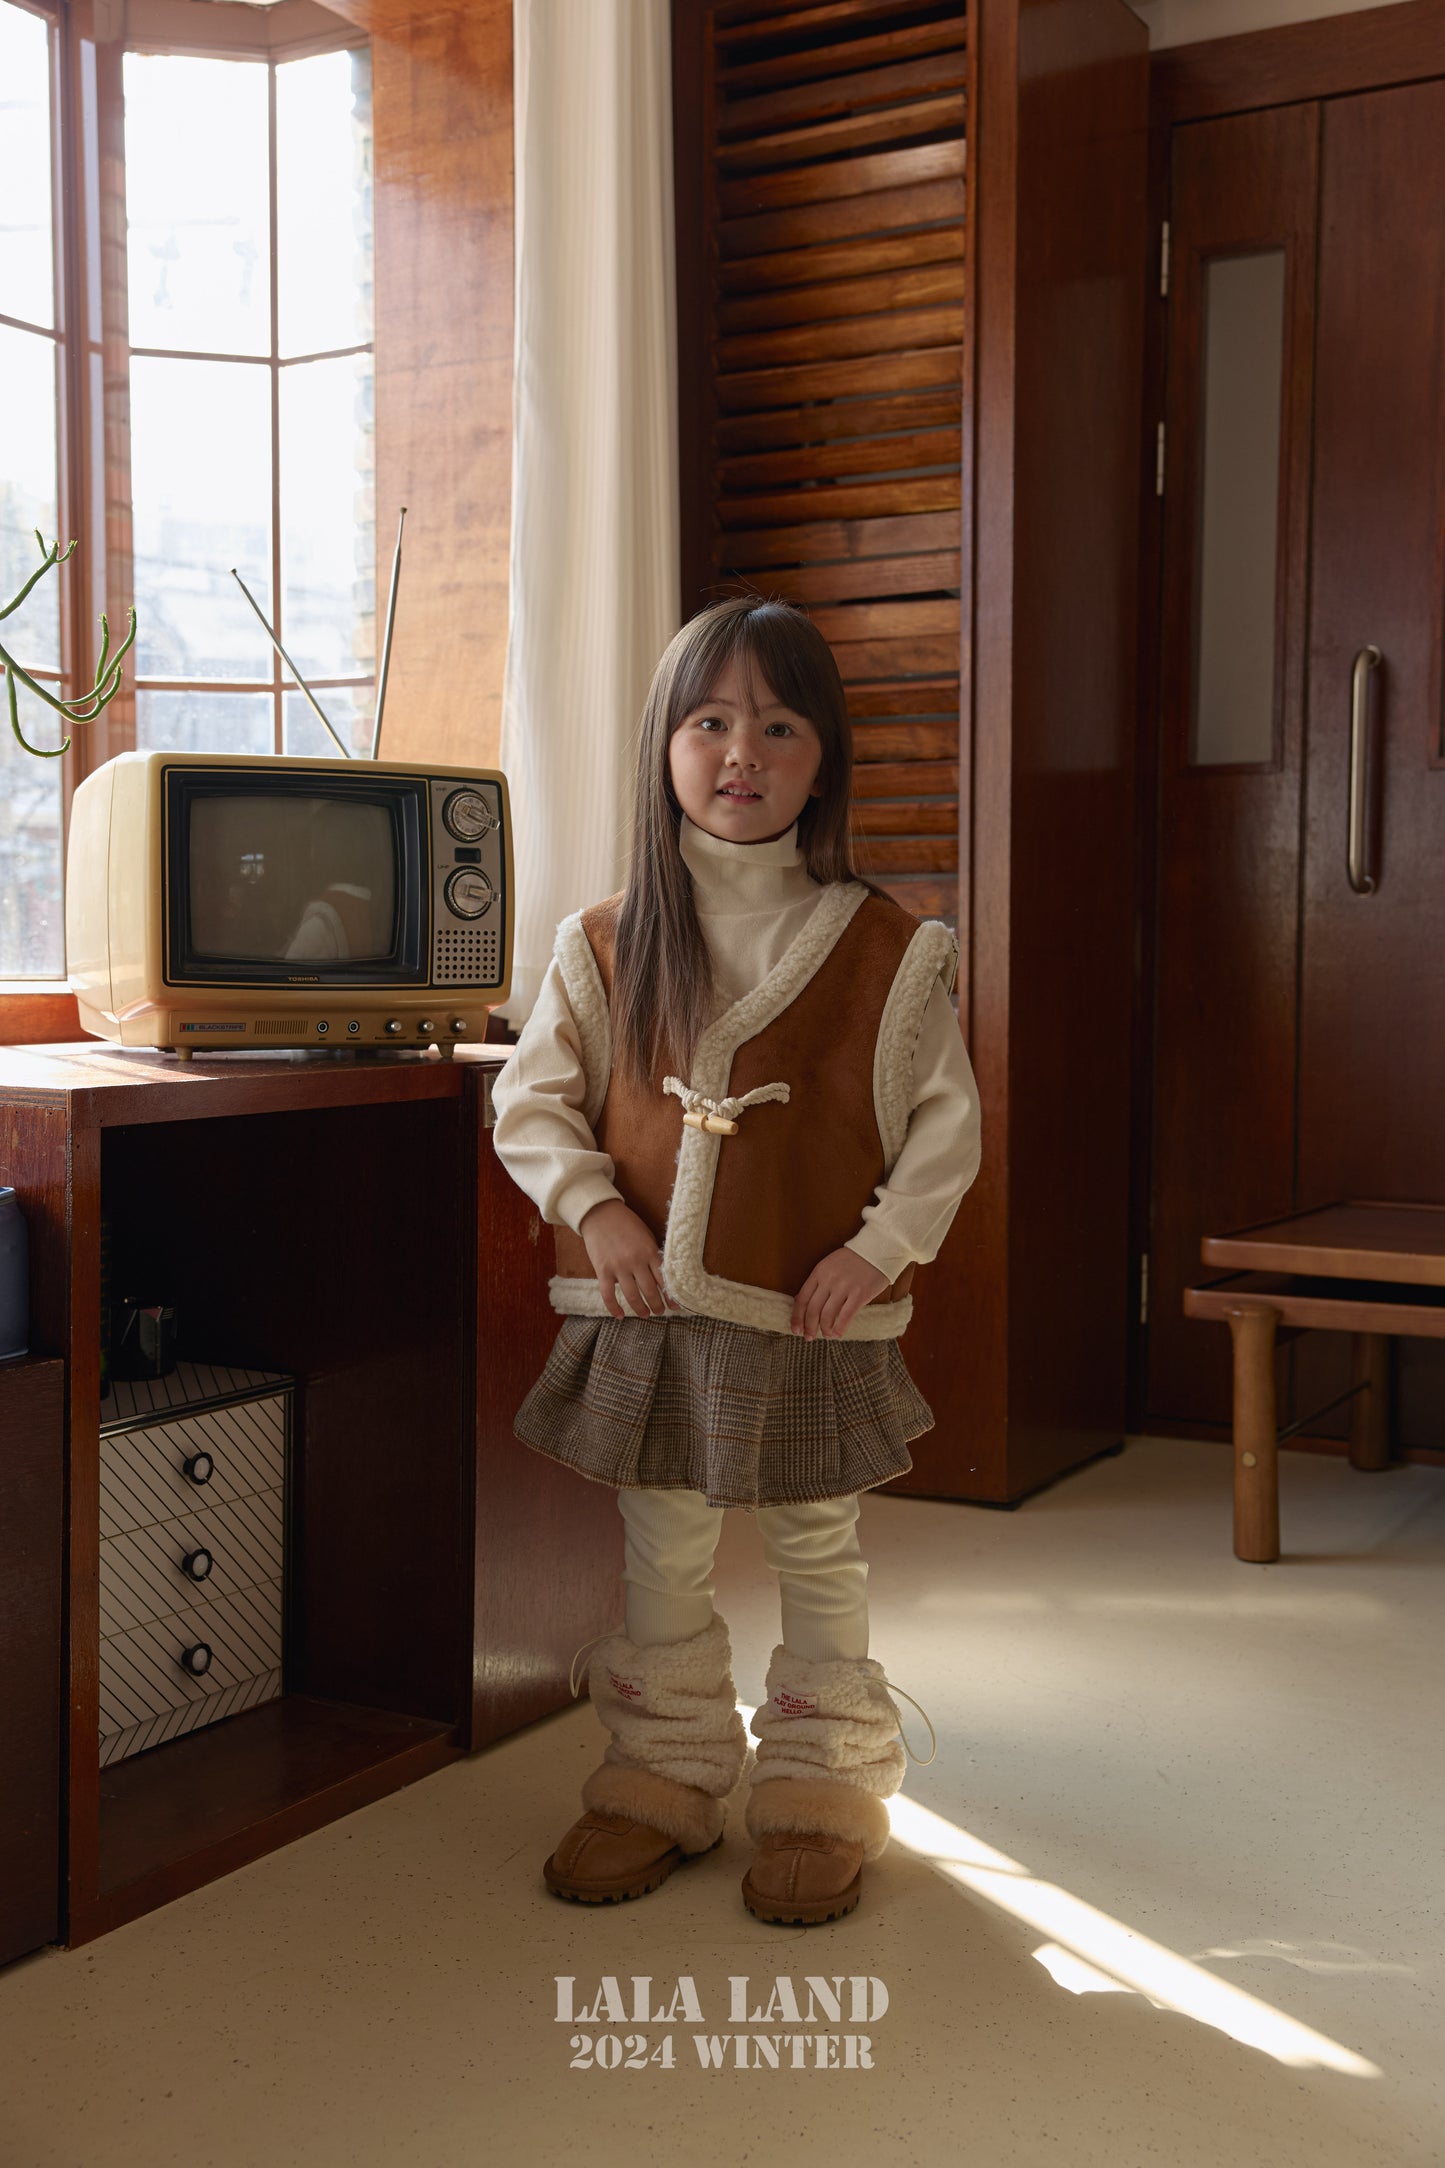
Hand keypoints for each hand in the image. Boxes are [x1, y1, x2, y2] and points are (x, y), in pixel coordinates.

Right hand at [579, 1199, 678, 1319]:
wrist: (600, 1213)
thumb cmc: (626, 1224)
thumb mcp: (646, 1236)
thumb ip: (653, 1255)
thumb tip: (663, 1278)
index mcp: (650, 1251)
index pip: (664, 1279)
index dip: (670, 1296)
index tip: (675, 1306)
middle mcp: (636, 1261)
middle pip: (650, 1291)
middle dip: (657, 1305)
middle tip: (660, 1312)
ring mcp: (618, 1266)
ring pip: (632, 1296)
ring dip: (641, 1309)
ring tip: (645, 1315)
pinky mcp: (602, 1270)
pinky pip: (608, 1295)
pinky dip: (614, 1308)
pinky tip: (620, 1316)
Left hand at [791, 1246, 889, 1340]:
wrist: (877, 1248)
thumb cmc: (853, 1259)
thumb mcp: (829, 1265)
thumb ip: (818, 1282)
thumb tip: (804, 1302)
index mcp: (819, 1272)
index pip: (802, 1299)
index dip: (797, 1317)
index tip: (796, 1329)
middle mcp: (829, 1280)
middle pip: (813, 1310)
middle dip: (809, 1327)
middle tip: (809, 1337)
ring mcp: (844, 1287)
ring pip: (827, 1315)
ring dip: (825, 1329)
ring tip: (826, 1335)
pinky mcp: (860, 1294)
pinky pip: (845, 1316)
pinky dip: (839, 1328)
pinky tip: (838, 1334)